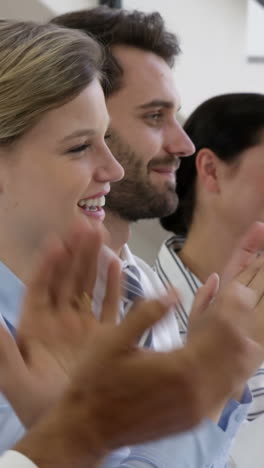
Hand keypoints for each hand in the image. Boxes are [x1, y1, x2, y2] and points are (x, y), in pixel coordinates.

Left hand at [0, 223, 122, 426]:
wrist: (74, 429)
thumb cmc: (40, 406)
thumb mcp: (17, 381)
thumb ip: (4, 352)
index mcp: (36, 326)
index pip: (40, 287)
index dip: (48, 264)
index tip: (56, 242)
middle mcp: (60, 319)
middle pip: (67, 278)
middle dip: (75, 252)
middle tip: (84, 226)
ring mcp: (83, 325)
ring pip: (88, 285)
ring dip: (94, 260)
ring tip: (100, 234)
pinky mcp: (104, 334)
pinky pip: (109, 304)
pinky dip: (114, 285)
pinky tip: (117, 264)